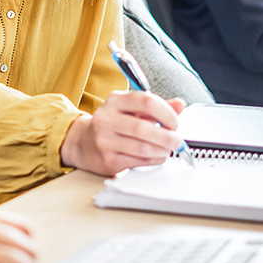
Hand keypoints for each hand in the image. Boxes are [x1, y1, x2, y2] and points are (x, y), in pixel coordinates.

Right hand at [59, 92, 187, 175]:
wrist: (82, 142)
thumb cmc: (111, 124)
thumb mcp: (131, 109)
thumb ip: (156, 107)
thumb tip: (180, 104)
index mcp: (115, 100)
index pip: (146, 101)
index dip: (166, 113)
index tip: (174, 122)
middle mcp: (106, 118)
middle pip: (144, 128)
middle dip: (167, 136)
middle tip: (176, 140)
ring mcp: (105, 140)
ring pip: (143, 148)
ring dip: (162, 151)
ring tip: (167, 149)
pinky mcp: (108, 160)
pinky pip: (138, 162)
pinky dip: (154, 160)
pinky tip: (156, 156)